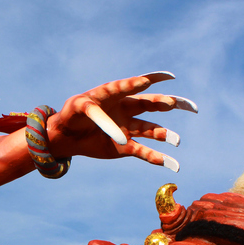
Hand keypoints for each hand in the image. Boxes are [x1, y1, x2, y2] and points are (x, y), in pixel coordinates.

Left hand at [48, 72, 196, 171]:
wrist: (67, 136)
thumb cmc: (72, 115)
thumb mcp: (79, 108)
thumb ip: (98, 116)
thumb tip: (121, 136)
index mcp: (114, 94)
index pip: (129, 86)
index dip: (139, 83)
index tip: (152, 79)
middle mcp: (126, 109)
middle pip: (150, 104)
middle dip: (164, 103)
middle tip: (172, 103)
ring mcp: (128, 128)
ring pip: (151, 130)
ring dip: (164, 135)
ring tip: (176, 140)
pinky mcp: (125, 147)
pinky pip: (143, 152)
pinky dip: (157, 158)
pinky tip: (172, 164)